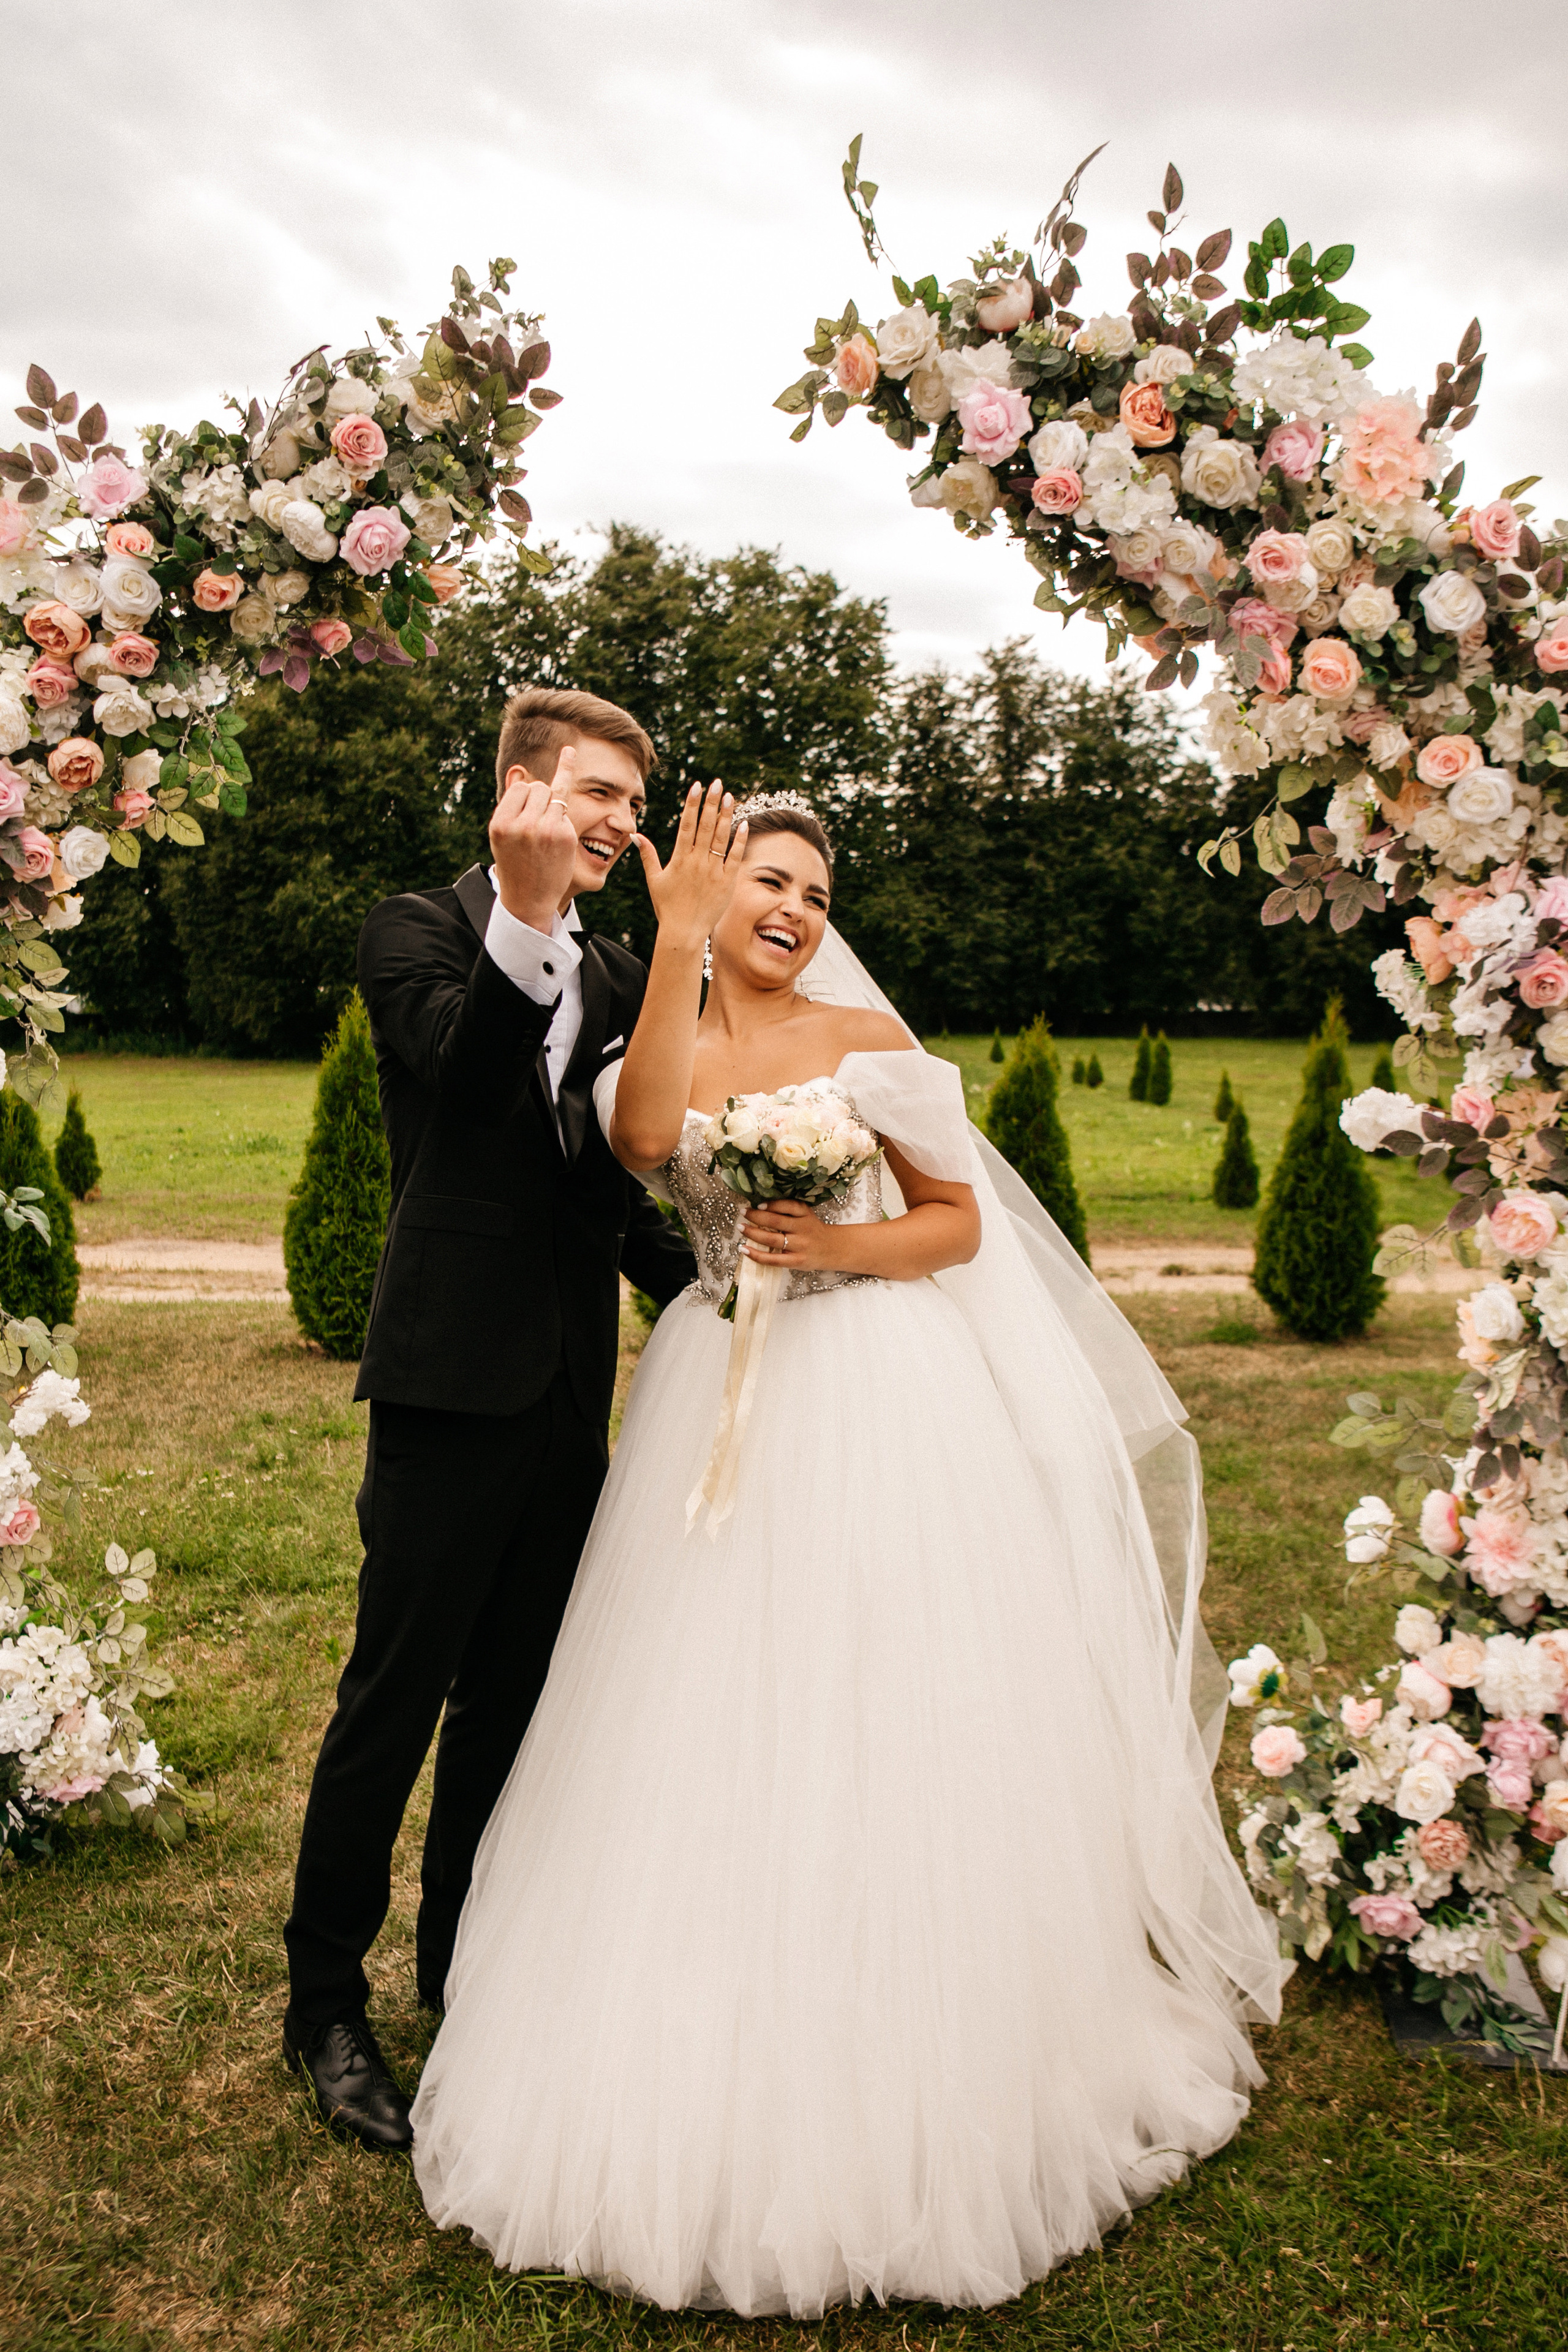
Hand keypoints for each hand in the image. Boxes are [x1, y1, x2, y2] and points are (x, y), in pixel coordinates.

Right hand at [490, 744, 580, 928]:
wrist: (528, 898)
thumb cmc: (515, 861)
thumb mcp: (504, 832)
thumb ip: (512, 801)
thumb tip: (518, 769)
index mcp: (502, 823)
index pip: (521, 787)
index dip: (526, 797)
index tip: (528, 811)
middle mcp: (523, 825)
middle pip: (539, 788)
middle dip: (540, 800)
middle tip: (537, 826)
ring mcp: (546, 830)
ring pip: (554, 794)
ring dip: (552, 805)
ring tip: (546, 828)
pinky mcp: (565, 836)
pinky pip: (566, 810)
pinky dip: (564, 814)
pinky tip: (563, 790)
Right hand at [628, 780, 745, 950]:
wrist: (684, 932)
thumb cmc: (667, 907)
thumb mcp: (654, 880)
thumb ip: (647, 855)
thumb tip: (635, 834)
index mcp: (679, 859)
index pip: (686, 824)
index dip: (692, 804)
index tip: (697, 786)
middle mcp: (697, 861)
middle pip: (705, 825)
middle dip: (710, 802)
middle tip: (716, 783)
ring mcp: (713, 871)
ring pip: (720, 837)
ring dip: (725, 815)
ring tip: (729, 796)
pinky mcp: (727, 882)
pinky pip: (735, 857)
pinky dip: (739, 840)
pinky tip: (744, 824)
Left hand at [740, 1198, 842, 1271]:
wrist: (832, 1249)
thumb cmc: (813, 1231)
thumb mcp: (806, 1216)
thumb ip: (789, 1211)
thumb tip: (759, 1208)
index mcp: (805, 1214)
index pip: (788, 1206)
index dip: (771, 1204)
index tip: (758, 1204)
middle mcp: (803, 1228)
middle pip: (776, 1221)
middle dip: (756, 1216)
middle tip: (743, 1213)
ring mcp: (799, 1246)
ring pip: (772, 1239)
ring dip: (752, 1233)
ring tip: (741, 1228)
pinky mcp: (795, 1261)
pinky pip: (772, 1259)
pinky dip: (756, 1254)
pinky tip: (744, 1249)